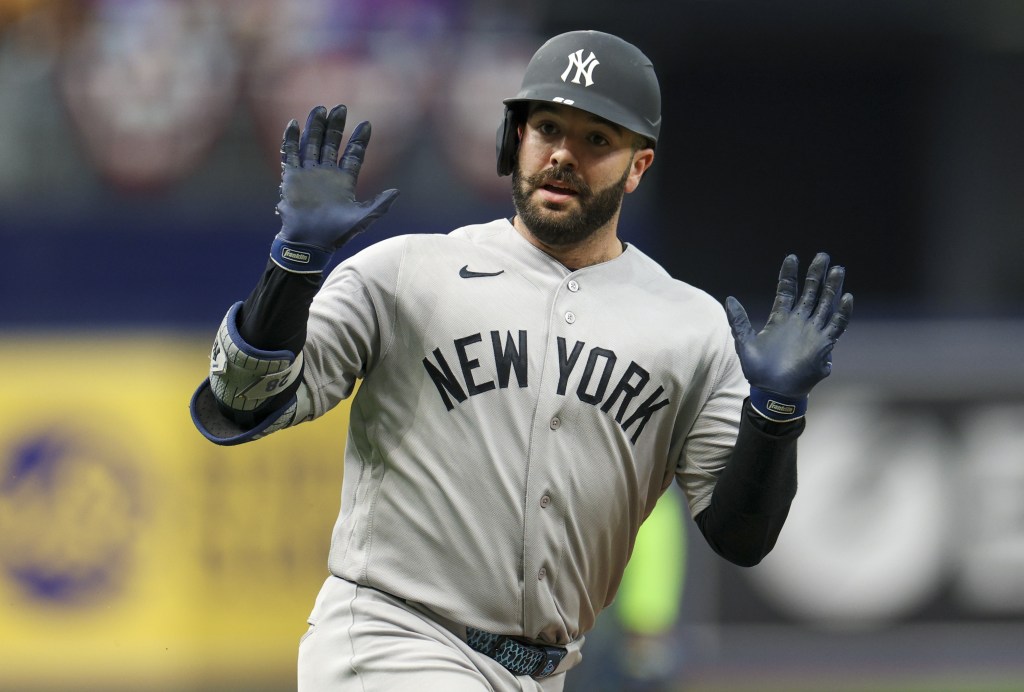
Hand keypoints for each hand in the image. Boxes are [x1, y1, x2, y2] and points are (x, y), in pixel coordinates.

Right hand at [271, 104, 399, 272]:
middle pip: (332, 143)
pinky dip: (291, 139)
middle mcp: (327, 174)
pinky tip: (294, 124)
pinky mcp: (292, 177)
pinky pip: (290, 154)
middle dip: (336, 126)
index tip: (366, 124)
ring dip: (316, 127)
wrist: (310, 243)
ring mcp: (309, 174)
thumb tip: (396, 192)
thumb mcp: (363, 218)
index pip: (353, 154)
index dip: (359, 140)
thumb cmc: (336, 233)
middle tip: (341, 107)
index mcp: (345, 181)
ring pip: (312, 144)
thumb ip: (379, 204)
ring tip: (320, 109)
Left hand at [725, 253, 852, 419]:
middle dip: (815, 275)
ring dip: (831, 287)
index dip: (789, 274)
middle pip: (810, 293)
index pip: (787, 290)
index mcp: (780, 318)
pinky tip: (846, 297)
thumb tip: (729, 299)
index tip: (791, 257)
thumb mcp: (744, 342)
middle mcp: (798, 322)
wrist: (773, 391)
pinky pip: (835, 326)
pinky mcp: (823, 345)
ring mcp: (812, 332)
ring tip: (837, 269)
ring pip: (825, 304)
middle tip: (822, 256)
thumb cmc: (758, 370)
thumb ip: (738, 321)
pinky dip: (842, 312)